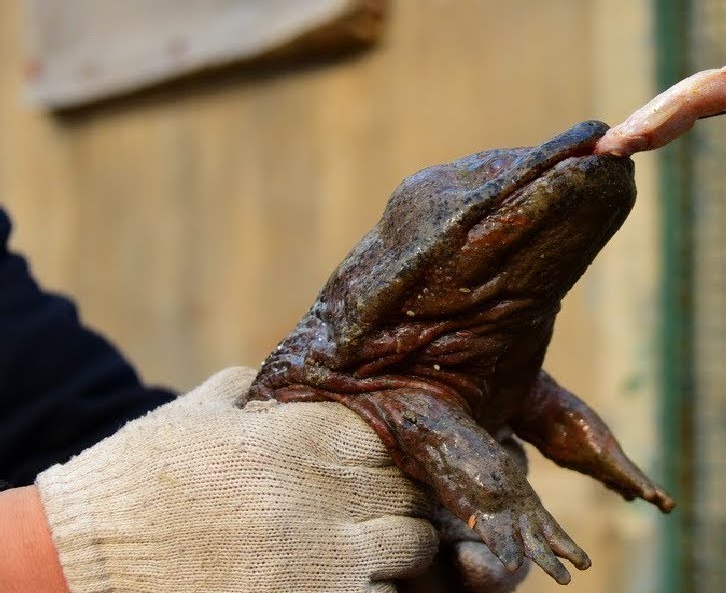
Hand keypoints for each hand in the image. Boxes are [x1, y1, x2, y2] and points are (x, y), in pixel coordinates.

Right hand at [34, 367, 437, 592]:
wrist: (87, 563)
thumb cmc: (134, 486)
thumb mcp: (190, 416)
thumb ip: (244, 389)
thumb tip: (274, 379)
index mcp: (297, 438)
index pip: (388, 433)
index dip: (386, 448)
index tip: (371, 462)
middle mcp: (325, 493)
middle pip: (408, 487)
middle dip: (398, 495)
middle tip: (373, 506)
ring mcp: (329, 557)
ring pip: (412, 543)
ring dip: (399, 544)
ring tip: (368, 547)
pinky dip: (376, 587)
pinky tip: (346, 581)